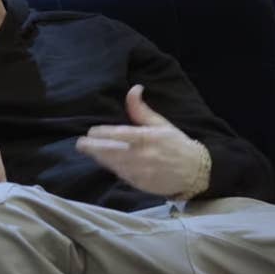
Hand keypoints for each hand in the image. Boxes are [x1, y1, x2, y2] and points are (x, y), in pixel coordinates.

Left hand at [76, 85, 209, 198]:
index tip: (91, 131)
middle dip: (93, 148)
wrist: (194, 171)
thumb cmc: (176, 143)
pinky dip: (112, 168)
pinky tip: (105, 162)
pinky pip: (121, 175)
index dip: (101, 134)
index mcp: (147, 138)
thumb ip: (141, 109)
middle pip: (110, 152)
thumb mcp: (161, 123)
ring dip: (99, 158)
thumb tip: (133, 88)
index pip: (118, 135)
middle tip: (80, 144)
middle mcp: (142, 156)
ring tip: (88, 151)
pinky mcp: (140, 184)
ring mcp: (140, 173)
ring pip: (113, 165)